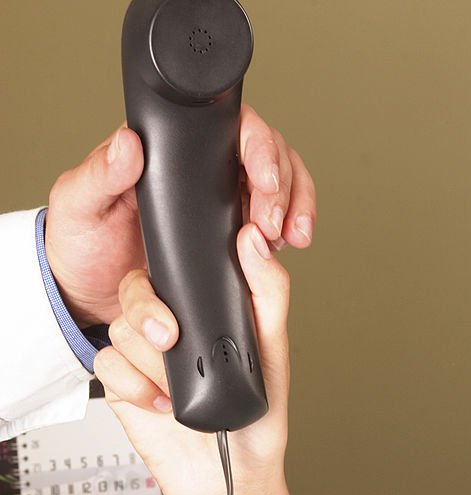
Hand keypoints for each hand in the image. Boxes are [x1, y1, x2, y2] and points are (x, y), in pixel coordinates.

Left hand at [44, 105, 315, 326]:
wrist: (92, 296)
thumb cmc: (82, 246)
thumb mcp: (80, 207)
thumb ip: (100, 174)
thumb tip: (128, 142)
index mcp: (170, 150)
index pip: (229, 127)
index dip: (257, 146)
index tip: (263, 179)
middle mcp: (204, 167)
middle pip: (268, 151)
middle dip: (283, 186)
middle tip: (272, 222)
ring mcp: (225, 198)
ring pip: (283, 181)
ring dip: (297, 205)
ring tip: (288, 237)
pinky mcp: (237, 231)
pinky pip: (279, 218)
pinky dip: (294, 227)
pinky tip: (290, 245)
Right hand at [94, 225, 300, 494]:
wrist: (234, 475)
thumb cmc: (259, 414)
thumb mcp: (274, 346)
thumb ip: (267, 290)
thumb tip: (253, 239)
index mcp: (208, 311)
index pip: (177, 268)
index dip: (174, 268)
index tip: (187, 287)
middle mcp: (174, 327)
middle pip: (137, 291)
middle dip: (153, 313)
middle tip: (174, 338)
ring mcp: (146, 356)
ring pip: (122, 329)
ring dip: (154, 362)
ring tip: (184, 386)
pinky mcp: (123, 385)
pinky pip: (108, 366)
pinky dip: (138, 386)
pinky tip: (166, 404)